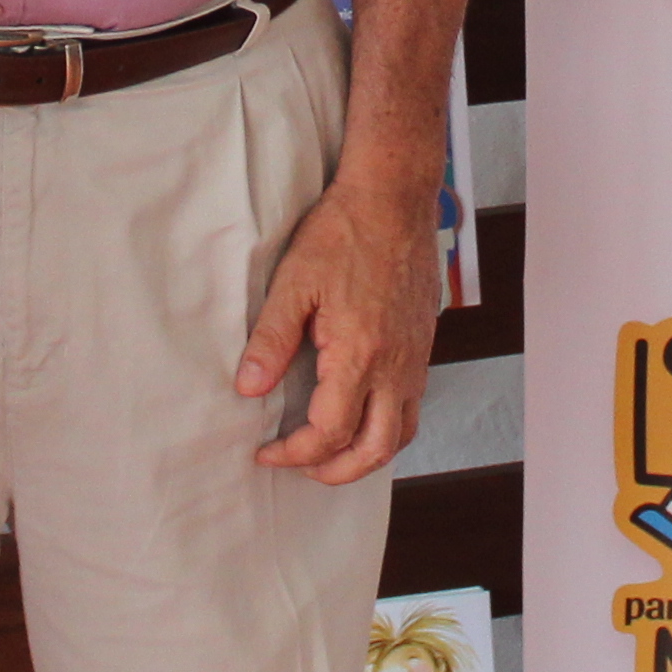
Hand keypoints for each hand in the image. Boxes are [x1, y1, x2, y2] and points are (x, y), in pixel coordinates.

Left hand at [235, 156, 441, 484]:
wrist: (394, 199)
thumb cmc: (345, 233)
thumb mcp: (294, 282)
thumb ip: (271, 340)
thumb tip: (248, 388)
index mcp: (359, 354)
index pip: (329, 431)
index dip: (295, 453)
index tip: (267, 450)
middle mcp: (394, 365)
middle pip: (373, 449)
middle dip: (335, 472)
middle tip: (300, 467)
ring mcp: (414, 358)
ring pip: (401, 433)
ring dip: (366, 456)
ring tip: (331, 452)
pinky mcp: (422, 346)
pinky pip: (412, 405)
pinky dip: (387, 427)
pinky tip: (361, 412)